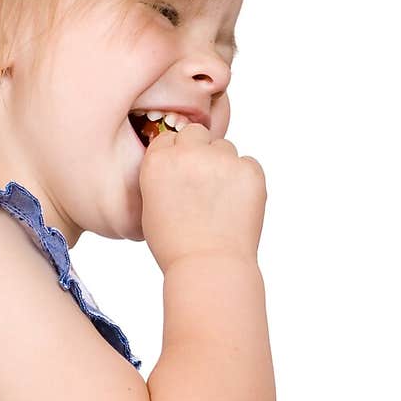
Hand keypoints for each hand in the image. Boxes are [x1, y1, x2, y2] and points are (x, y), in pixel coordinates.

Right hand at [139, 122, 265, 273]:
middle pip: (196, 133)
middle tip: (203, 183)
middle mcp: (189, 153)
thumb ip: (161, 177)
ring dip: (223, 166)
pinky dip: (245, 180)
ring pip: (225, 148)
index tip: (181, 175)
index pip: (169, 138)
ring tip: (220, 201)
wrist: (209, 267)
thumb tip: (177, 164)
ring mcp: (222, 160)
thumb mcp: (151, 208)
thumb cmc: (176, 246)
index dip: (176, 156)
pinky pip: (249, 164)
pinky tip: (236, 206)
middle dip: (199, 151)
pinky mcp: (249, 170)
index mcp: (159, 161)